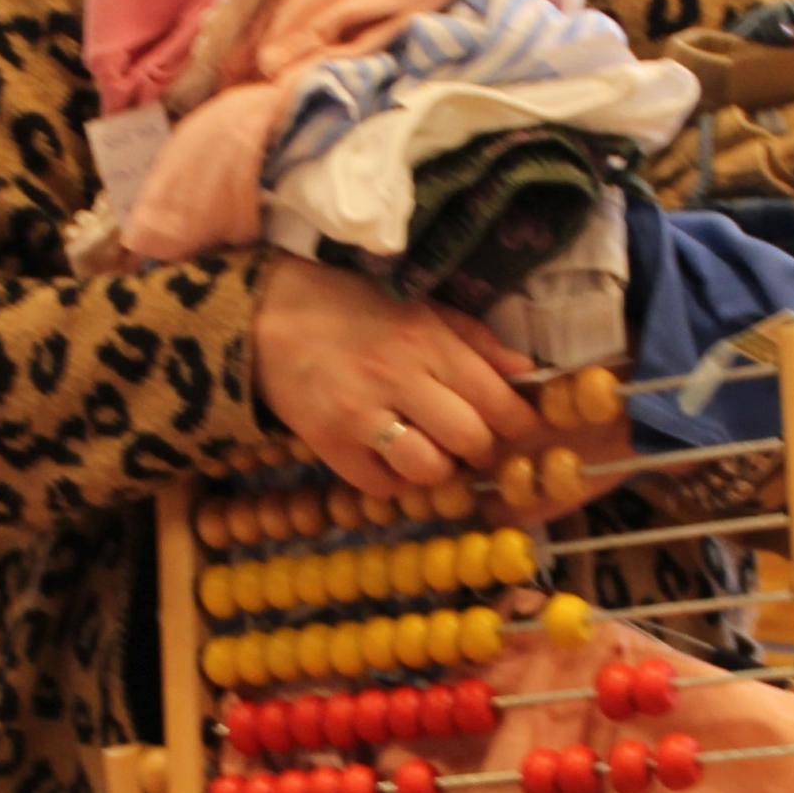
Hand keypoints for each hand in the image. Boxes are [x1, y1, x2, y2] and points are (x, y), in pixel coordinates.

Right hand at [250, 255, 540, 500]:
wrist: (267, 317)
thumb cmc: (351, 307)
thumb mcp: (418, 307)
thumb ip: (474, 339)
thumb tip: (526, 372)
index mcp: (426, 340)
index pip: (495, 398)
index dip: (518, 423)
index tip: (518, 428)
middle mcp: (397, 378)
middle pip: (469, 439)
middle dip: (482, 450)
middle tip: (474, 444)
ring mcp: (360, 415)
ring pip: (427, 469)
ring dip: (440, 470)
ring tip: (434, 454)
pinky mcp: (329, 444)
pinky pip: (381, 485)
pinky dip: (395, 480)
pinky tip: (392, 458)